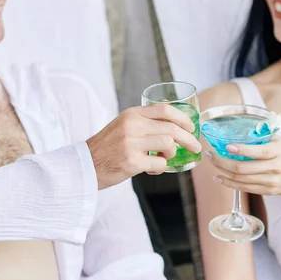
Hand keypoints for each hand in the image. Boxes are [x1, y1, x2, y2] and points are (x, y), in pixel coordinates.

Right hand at [87, 104, 201, 189]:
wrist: (84, 165)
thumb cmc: (106, 148)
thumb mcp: (122, 126)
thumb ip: (142, 124)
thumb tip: (173, 129)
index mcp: (131, 114)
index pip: (164, 110)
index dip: (183, 118)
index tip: (191, 127)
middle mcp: (132, 126)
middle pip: (172, 128)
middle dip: (189, 139)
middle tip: (195, 147)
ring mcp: (131, 144)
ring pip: (168, 145)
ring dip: (171, 155)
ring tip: (164, 159)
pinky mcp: (131, 162)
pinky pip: (159, 164)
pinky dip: (161, 168)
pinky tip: (152, 169)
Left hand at [207, 137, 280, 195]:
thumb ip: (263, 138)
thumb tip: (241, 132)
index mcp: (278, 152)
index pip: (255, 151)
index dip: (238, 149)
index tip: (225, 146)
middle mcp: (274, 168)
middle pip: (242, 168)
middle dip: (222, 162)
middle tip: (211, 155)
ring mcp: (270, 182)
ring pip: (240, 179)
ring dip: (223, 173)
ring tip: (213, 165)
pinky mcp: (269, 191)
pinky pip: (245, 188)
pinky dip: (230, 184)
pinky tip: (220, 178)